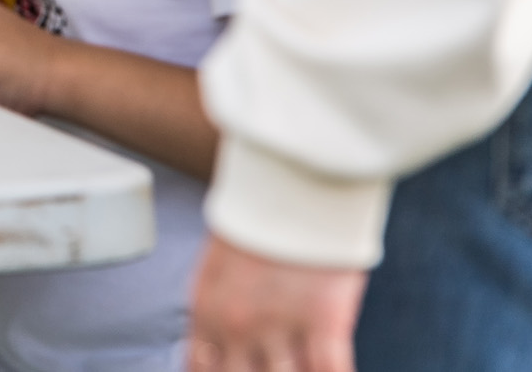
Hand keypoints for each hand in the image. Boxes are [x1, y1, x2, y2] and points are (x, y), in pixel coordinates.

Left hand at [187, 235, 364, 371]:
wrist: (290, 179)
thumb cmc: (257, 219)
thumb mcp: (217, 267)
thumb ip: (217, 313)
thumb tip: (214, 351)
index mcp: (206, 309)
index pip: (202, 370)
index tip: (235, 371)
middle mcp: (237, 325)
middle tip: (272, 364)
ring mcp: (280, 324)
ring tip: (296, 364)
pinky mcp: (325, 319)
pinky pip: (330, 371)